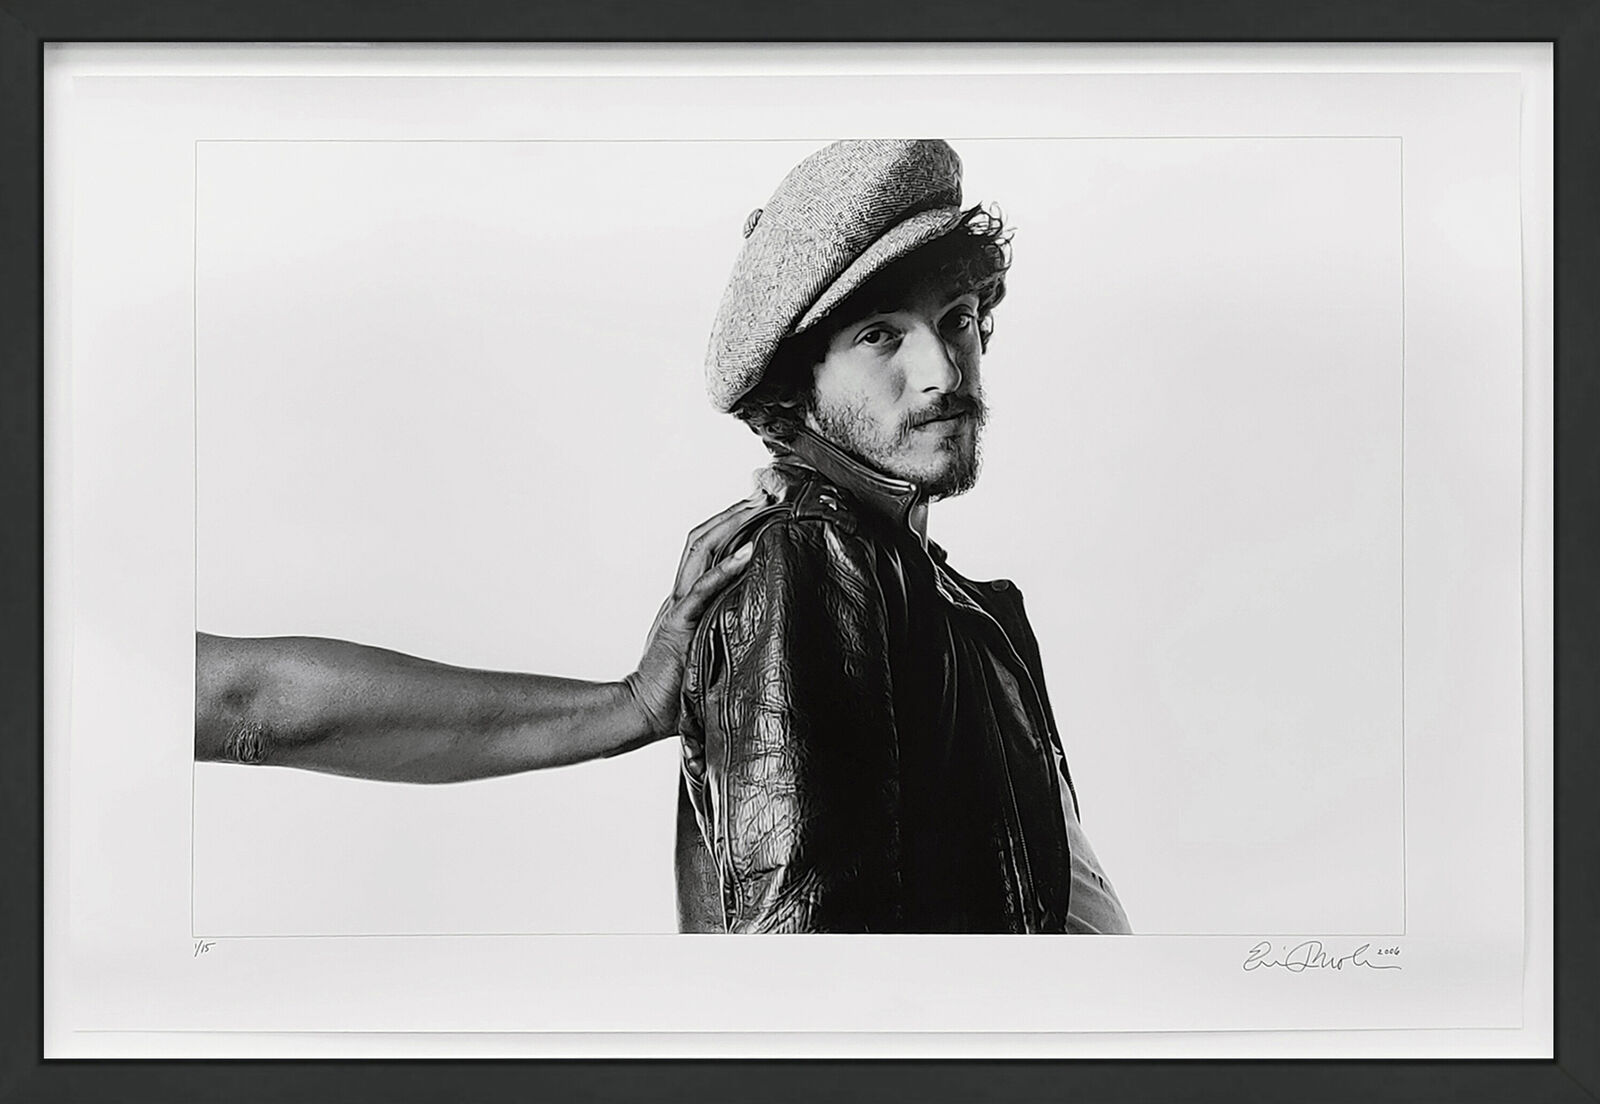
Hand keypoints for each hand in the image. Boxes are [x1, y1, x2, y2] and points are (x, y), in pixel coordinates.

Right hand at [623, 489, 773, 741]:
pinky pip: (704, 589)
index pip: (707, 547)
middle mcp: (682, 594)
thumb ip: (723, 628)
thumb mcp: (706, 647)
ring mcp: (680, 605)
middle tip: (765, 491)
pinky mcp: (680, 623)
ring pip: (701, 551)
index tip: (759, 504)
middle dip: (735, 511)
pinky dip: (726, 568)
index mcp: (687, 598)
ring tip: (759, 506)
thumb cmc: (676, 687)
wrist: (642, 708)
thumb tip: (759, 618)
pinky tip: (749, 552)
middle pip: (704, 538)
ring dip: (731, 524)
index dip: (731, 522)